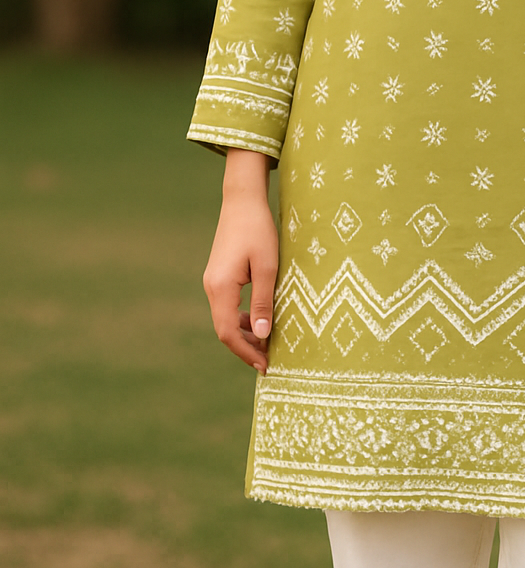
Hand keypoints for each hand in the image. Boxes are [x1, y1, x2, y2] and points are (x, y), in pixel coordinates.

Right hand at [202, 149, 277, 373]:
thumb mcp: (267, 267)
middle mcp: (212, 287)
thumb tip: (263, 335)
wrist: (242, 200)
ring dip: (245, 333)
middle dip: (246, 347)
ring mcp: (213, 281)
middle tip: (270, 360)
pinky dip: (242, 318)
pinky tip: (260, 319)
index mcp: (221, 288)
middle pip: (224, 329)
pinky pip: (228, 305)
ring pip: (225, 318)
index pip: (227, 333)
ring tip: (268, 343)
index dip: (246, 353)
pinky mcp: (219, 275)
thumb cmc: (258, 230)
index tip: (265, 366)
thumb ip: (263, 302)